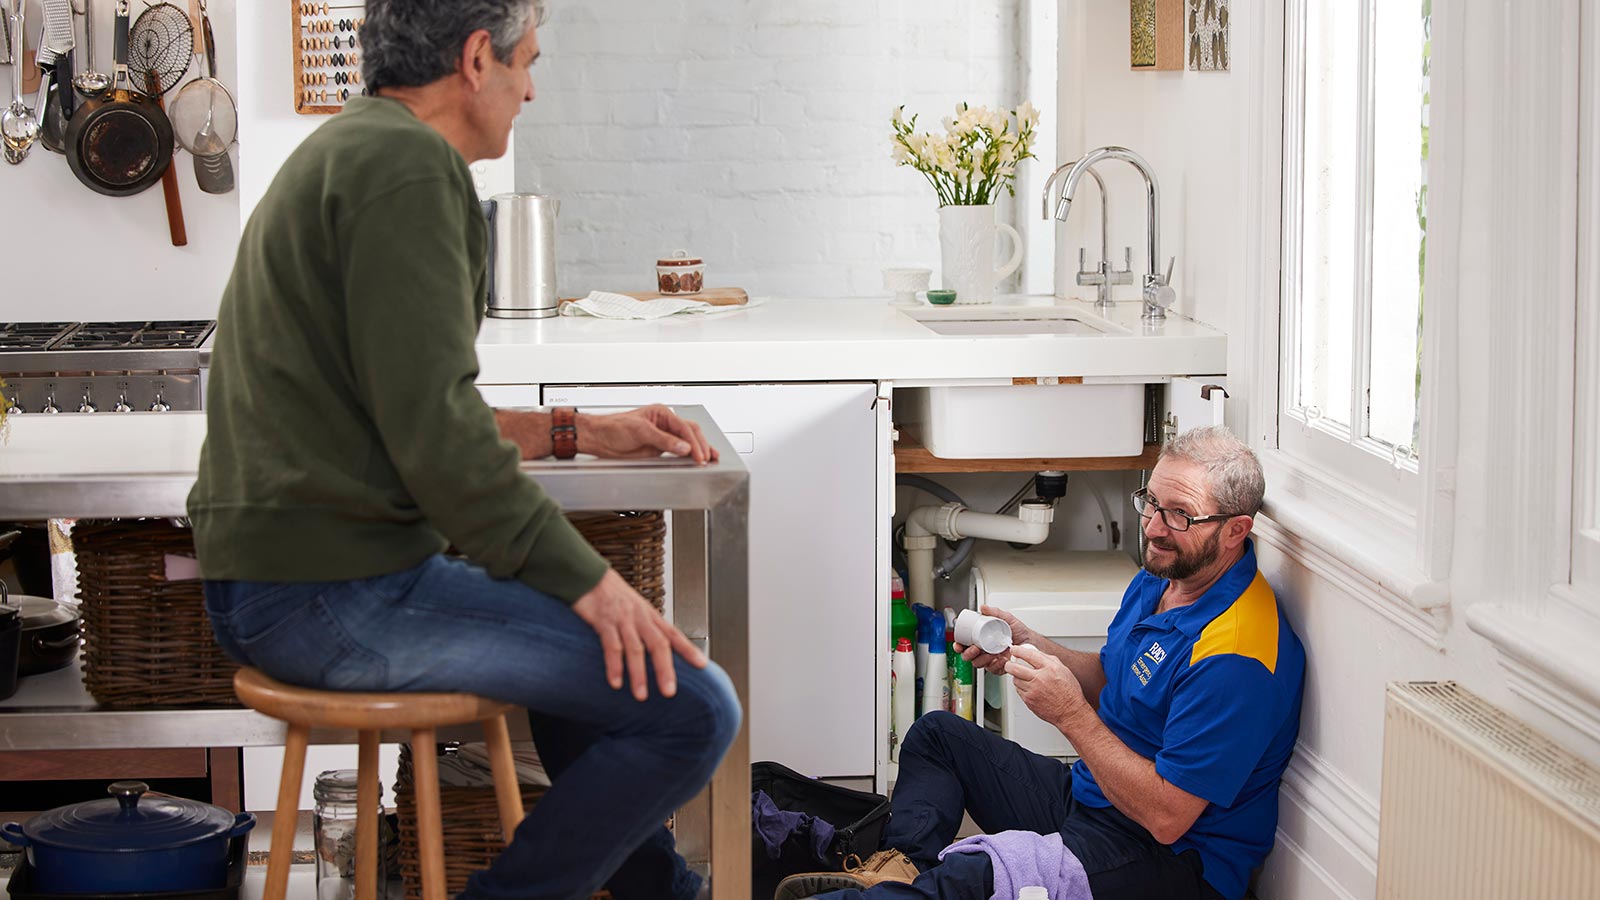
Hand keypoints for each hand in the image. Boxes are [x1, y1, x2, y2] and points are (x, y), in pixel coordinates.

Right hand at [572, 569, 707, 699]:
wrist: (590, 576)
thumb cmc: (613, 595)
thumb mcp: (636, 609)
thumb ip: (646, 628)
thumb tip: (658, 649)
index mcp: (650, 616)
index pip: (673, 634)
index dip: (688, 649)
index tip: (702, 665)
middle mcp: (640, 618)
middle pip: (658, 644)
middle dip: (665, 669)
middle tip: (669, 691)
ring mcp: (622, 620)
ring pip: (635, 649)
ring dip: (638, 673)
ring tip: (641, 695)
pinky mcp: (603, 622)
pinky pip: (611, 646)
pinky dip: (614, 665)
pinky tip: (616, 681)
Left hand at [578, 405, 717, 463]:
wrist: (599, 439)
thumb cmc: (613, 428)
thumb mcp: (640, 431)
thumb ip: (663, 439)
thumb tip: (683, 446)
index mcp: (661, 414)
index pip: (684, 427)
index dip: (693, 442)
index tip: (698, 455)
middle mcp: (664, 424)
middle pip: (690, 432)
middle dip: (701, 445)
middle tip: (706, 458)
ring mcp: (662, 437)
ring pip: (687, 441)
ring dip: (699, 449)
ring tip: (709, 458)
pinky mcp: (658, 449)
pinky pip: (678, 452)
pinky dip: (688, 456)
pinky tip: (695, 459)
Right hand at [957, 605, 1035, 675]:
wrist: (1031, 641)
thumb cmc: (1019, 631)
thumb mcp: (1007, 618)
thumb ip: (995, 612)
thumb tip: (983, 608)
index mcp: (981, 639)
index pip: (965, 644)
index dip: (959, 646)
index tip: (958, 645)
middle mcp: (984, 651)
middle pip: (968, 657)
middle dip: (968, 654)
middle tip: (975, 649)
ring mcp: (991, 660)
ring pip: (978, 664)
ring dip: (981, 660)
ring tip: (989, 654)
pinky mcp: (999, 667)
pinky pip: (992, 670)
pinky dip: (994, 665)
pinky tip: (999, 660)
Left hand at [1005, 642, 1088, 728]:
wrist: (1070, 712)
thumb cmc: (1069, 692)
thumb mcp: (1064, 670)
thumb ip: (1049, 660)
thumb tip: (1035, 652)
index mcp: (1050, 669)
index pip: (1029, 655)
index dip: (1018, 650)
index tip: (1014, 650)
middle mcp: (1040, 679)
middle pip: (1015, 668)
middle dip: (1009, 664)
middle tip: (1009, 664)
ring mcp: (1033, 691)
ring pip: (1015, 680)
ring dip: (1016, 677)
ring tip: (1022, 677)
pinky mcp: (1029, 700)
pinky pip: (1019, 690)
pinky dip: (1021, 687)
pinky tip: (1028, 687)